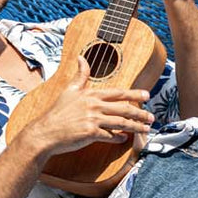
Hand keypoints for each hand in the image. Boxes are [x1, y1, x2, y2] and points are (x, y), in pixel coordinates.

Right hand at [20, 57, 154, 157]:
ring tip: (145, 129)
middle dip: (140, 113)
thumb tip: (81, 57)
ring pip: (121, 123)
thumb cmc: (58, 112)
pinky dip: (118, 138)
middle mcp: (94, 105)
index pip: (118, 93)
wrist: (46, 132)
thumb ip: (80, 74)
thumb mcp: (69, 90)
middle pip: (124, 108)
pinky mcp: (90, 133)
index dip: (135, 93)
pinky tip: (124, 139)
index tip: (147, 95)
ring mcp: (93, 119)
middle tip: (151, 117)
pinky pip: (110, 136)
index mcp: (91, 94)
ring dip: (135, 127)